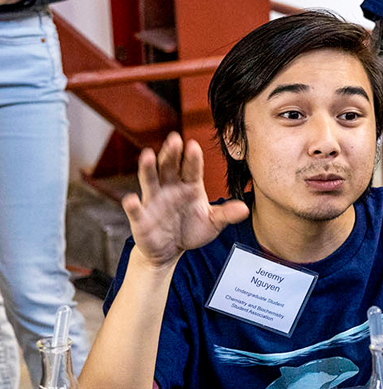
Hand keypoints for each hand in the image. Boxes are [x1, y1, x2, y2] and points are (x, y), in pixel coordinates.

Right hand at [121, 133, 249, 267]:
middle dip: (171, 153)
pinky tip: (131, 199)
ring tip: (148, 155)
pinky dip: (132, 205)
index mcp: (189, 186)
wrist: (171, 250)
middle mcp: (170, 188)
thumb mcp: (212, 223)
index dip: (192, 158)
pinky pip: (136, 210)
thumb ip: (226, 214)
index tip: (194, 145)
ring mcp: (154, 201)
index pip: (192, 169)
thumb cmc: (191, 230)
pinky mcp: (141, 218)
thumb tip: (245, 209)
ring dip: (148, 168)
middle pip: (169, 167)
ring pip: (150, 180)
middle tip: (174, 139)